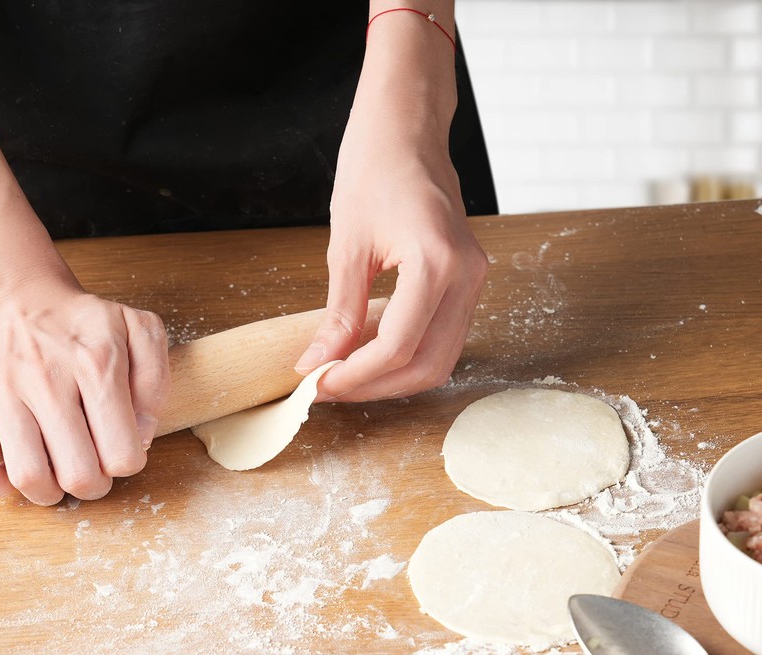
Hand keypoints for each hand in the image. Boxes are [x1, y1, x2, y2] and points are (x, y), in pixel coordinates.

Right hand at [0, 283, 169, 504]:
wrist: (21, 302)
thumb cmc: (86, 326)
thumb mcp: (139, 331)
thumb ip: (156, 380)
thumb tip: (143, 433)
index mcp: (97, 363)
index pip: (122, 453)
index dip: (128, 464)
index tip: (122, 451)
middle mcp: (48, 378)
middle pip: (78, 473)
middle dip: (94, 486)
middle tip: (94, 472)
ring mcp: (2, 390)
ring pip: (29, 475)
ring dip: (50, 493)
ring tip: (60, 478)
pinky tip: (17, 474)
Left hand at [295, 12, 487, 401]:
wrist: (407, 127)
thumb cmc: (374, 168)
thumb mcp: (346, 246)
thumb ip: (339, 314)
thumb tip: (319, 363)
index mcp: (437, 262)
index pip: (398, 347)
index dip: (356, 375)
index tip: (319, 383)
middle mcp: (467, 277)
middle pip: (427, 364)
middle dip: (376, 386)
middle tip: (331, 386)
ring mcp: (475, 280)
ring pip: (441, 359)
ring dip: (395, 377)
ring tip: (349, 374)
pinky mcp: (469, 280)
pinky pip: (445, 337)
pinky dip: (410, 355)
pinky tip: (374, 352)